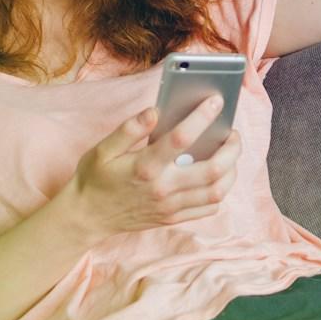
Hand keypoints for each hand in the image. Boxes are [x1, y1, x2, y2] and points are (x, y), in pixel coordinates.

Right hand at [63, 93, 242, 237]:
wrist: (87, 217)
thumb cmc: (95, 179)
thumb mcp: (102, 149)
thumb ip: (129, 129)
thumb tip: (155, 111)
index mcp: (145, 166)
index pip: (182, 138)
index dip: (202, 117)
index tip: (216, 101)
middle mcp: (163, 188)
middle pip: (212, 170)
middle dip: (231, 149)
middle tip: (233, 134)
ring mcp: (170, 206)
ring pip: (217, 192)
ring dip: (231, 171)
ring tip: (230, 155)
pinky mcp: (173, 218)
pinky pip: (209, 209)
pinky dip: (220, 192)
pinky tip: (218, 177)